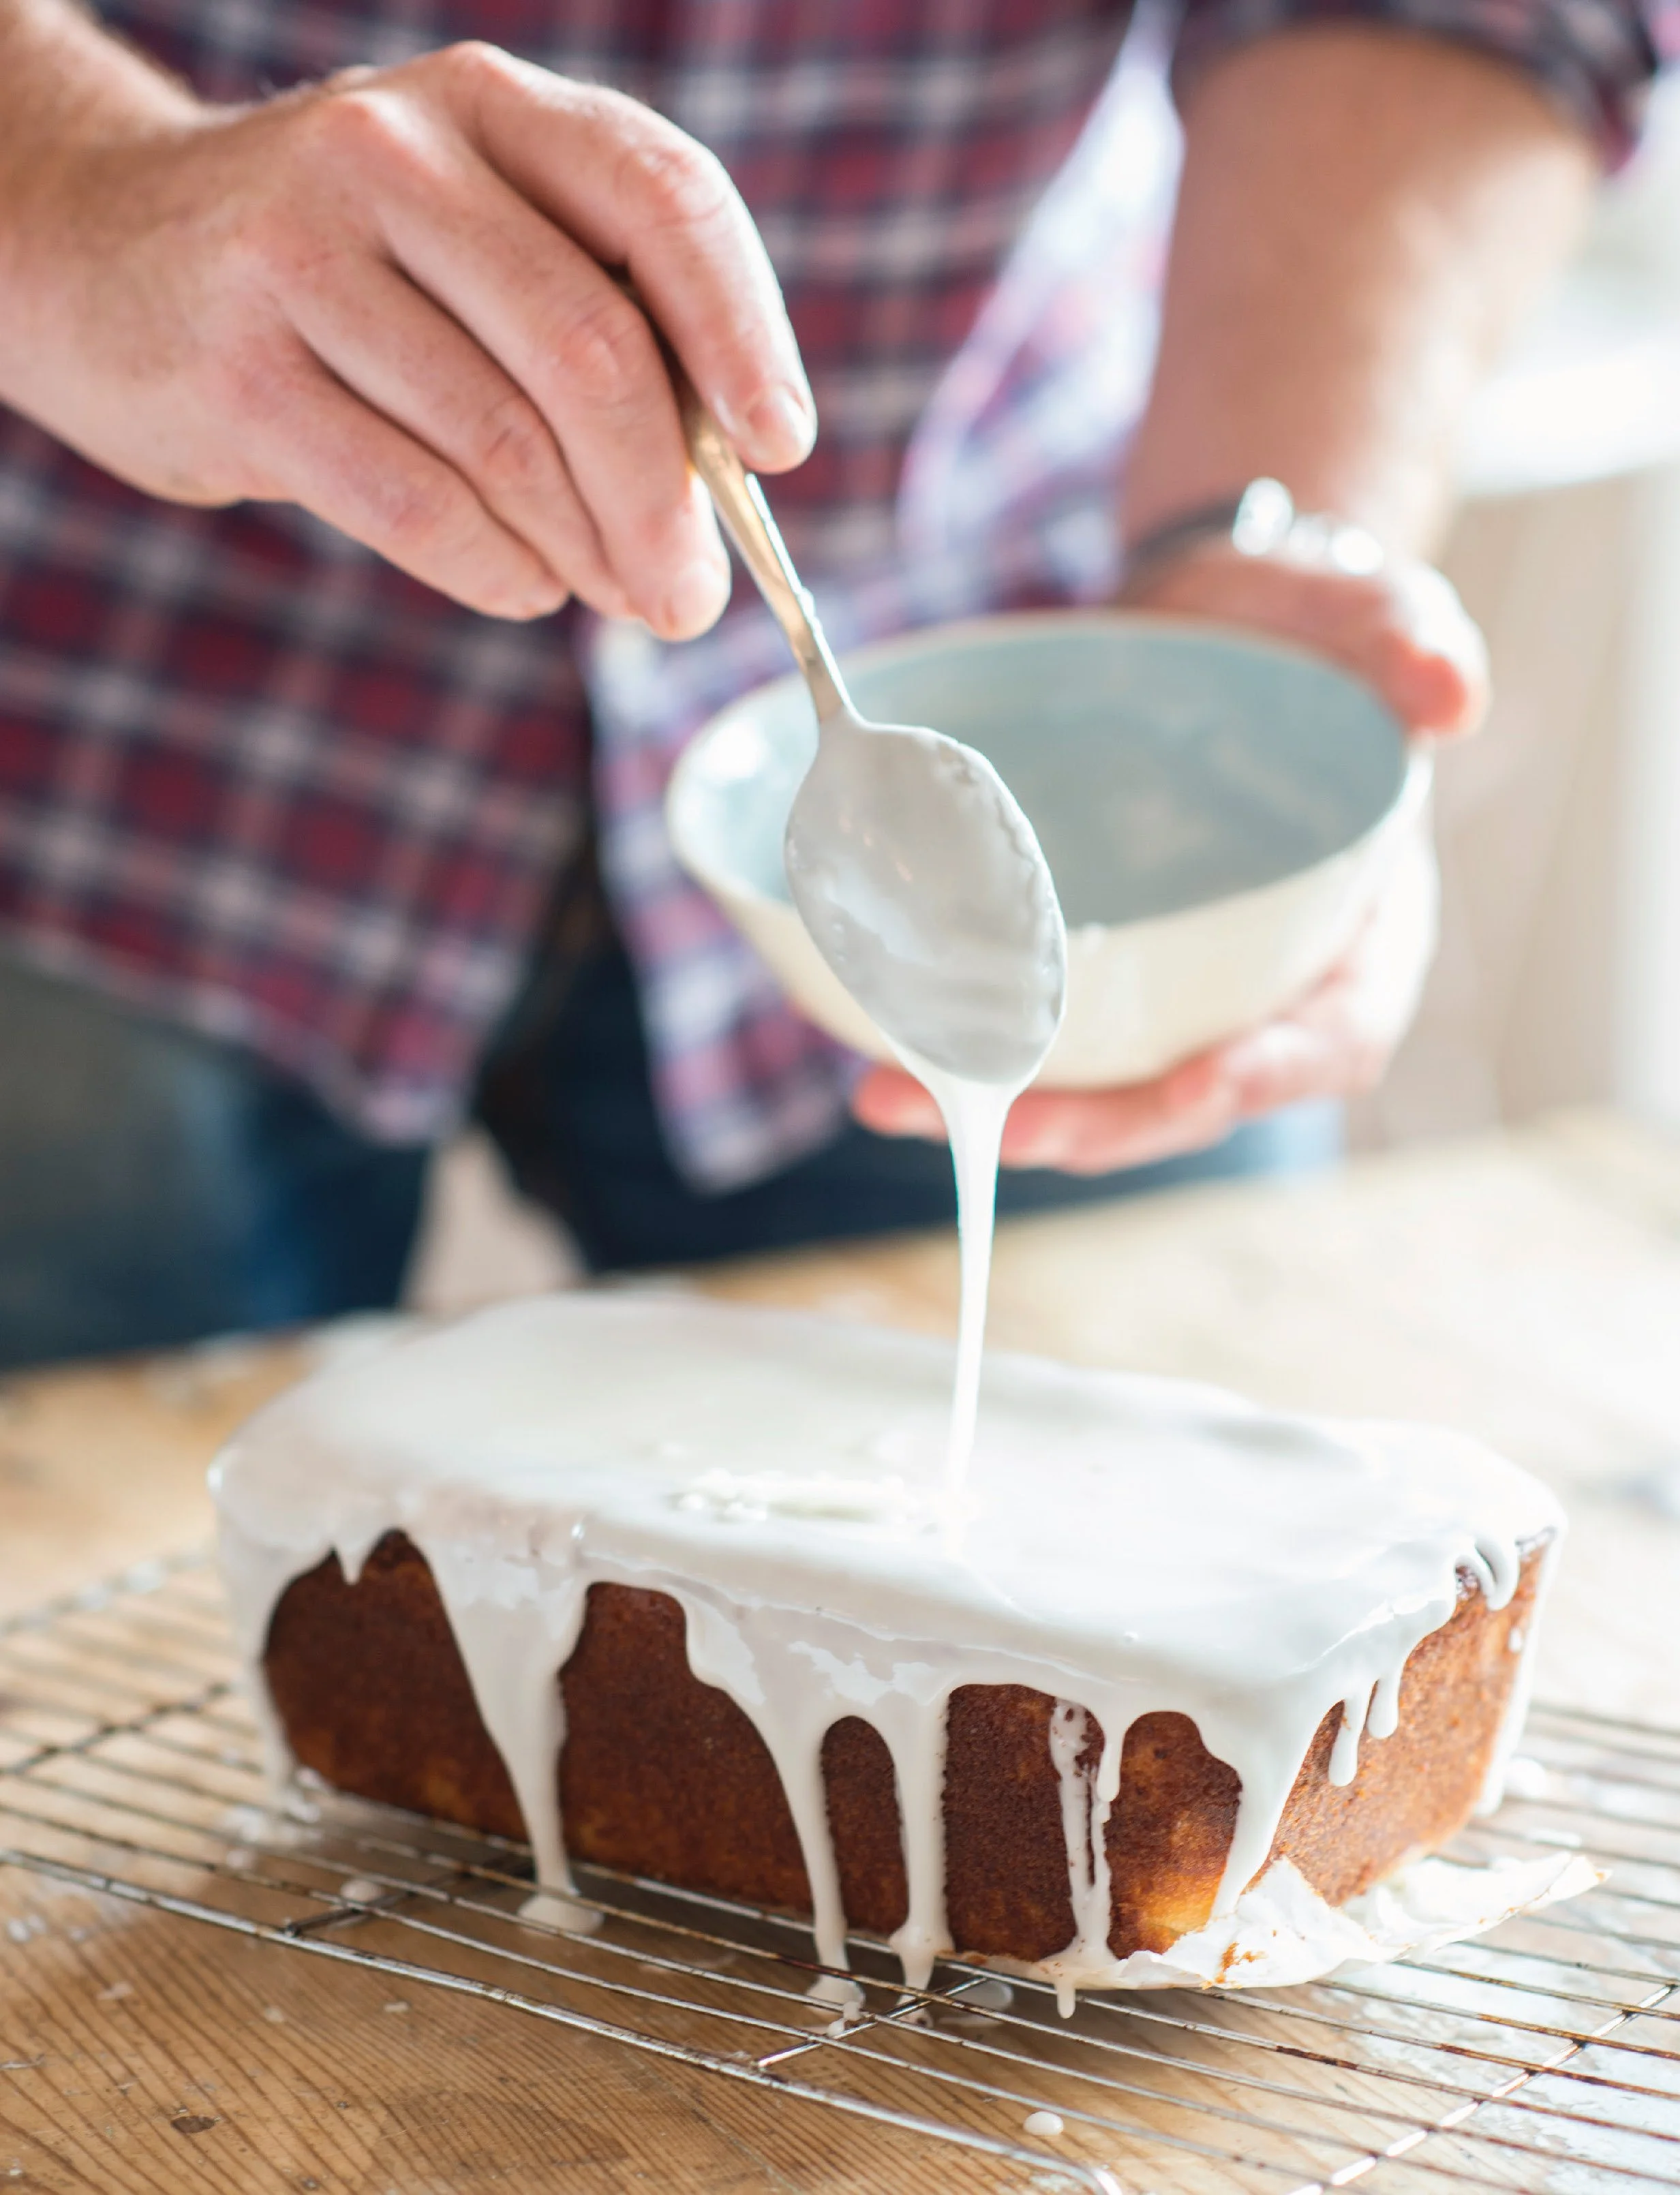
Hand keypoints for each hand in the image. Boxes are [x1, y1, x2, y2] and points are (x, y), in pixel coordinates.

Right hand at [0, 37, 812, 628]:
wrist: (103, 254)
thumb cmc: (344, 274)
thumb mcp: (473, 239)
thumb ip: (596, 321)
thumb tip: (723, 490)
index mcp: (492, 106)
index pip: (663, 198)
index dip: (744, 333)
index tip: (785, 448)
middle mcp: (397, 154)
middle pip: (590, 348)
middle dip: (665, 499)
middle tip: (695, 596)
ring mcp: (304, 255)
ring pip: (506, 442)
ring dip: (589, 551)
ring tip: (619, 598)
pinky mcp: (240, 371)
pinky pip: (418, 504)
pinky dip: (497, 569)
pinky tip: (526, 587)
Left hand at [851, 538, 1483, 1171]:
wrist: (1221, 618)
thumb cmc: (1314, 633)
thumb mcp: (1377, 622)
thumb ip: (1415, 646)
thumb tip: (1449, 691)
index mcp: (1358, 938)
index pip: (1327, 1040)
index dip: (1263, 1075)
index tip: (1194, 1085)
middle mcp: (1262, 987)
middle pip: (1186, 1092)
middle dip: (1096, 1124)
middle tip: (1000, 1128)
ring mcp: (1172, 985)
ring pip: (1094, 1082)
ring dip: (995, 1107)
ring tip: (892, 1098)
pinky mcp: (1097, 964)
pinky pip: (1035, 1029)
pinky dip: (960, 1047)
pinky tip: (877, 1047)